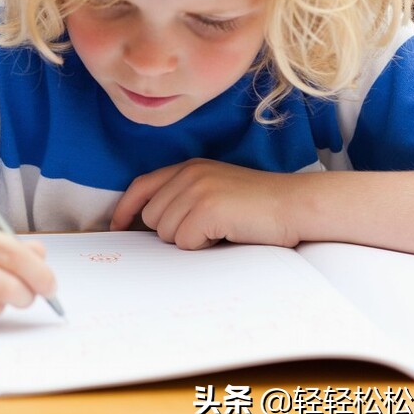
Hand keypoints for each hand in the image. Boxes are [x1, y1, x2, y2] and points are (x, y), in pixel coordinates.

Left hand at [109, 159, 301, 249]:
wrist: (295, 206)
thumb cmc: (259, 206)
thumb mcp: (215, 190)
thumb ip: (185, 197)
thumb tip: (150, 226)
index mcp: (188, 167)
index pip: (141, 185)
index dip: (126, 208)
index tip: (117, 228)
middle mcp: (188, 174)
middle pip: (151, 217)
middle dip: (172, 231)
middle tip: (208, 229)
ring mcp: (196, 190)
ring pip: (165, 232)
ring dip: (189, 239)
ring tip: (219, 229)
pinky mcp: (207, 209)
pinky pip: (184, 242)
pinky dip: (202, 246)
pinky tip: (225, 234)